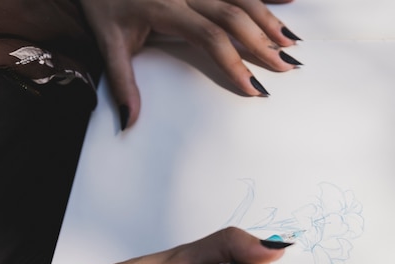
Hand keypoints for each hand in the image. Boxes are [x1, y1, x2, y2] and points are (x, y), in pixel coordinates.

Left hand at [80, 0, 299, 129]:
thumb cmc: (103, 6)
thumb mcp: (108, 45)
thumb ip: (122, 83)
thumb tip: (129, 121)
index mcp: (166, 9)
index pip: (210, 38)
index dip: (234, 62)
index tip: (253, 86)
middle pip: (233, 16)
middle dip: (262, 43)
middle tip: (285, 67)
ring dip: (269, 18)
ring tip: (290, 41)